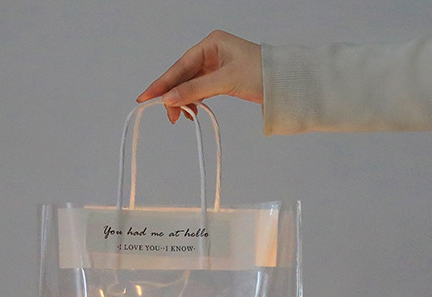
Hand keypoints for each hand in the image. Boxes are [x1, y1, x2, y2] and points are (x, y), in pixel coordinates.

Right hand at [136, 30, 262, 122]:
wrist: (285, 84)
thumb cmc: (261, 74)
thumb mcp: (225, 81)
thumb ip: (195, 89)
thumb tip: (169, 98)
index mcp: (212, 43)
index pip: (181, 65)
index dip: (163, 82)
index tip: (147, 96)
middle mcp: (211, 51)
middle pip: (183, 75)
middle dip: (172, 95)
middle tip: (166, 115)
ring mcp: (216, 65)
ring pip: (190, 84)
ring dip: (183, 100)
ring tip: (180, 118)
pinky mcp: (221, 78)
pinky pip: (200, 90)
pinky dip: (194, 101)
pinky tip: (191, 112)